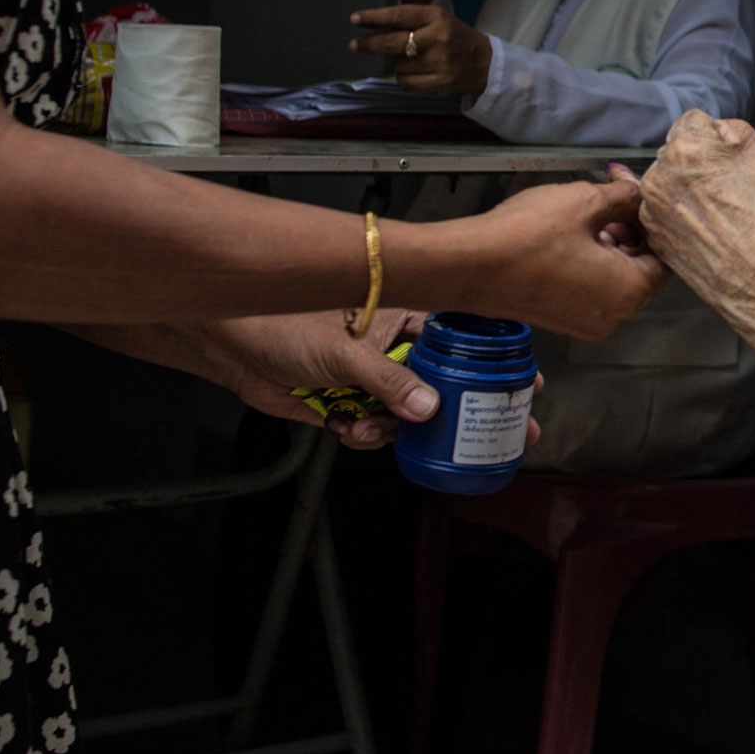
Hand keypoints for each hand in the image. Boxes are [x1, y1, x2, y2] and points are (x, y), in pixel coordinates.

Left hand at [195, 309, 493, 453]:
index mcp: (401, 317)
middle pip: (440, 384)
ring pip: (406, 415)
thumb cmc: (282, 322)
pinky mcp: (346, 405)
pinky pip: (374, 430)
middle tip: (493, 436)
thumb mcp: (344, 350)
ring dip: (395, 430)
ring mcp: (369, 379)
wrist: (230, 346)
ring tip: (371, 429)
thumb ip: (388, 380)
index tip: (523, 384)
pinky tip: (344, 426)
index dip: (490, 364)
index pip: (459, 340)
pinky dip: (364, 436)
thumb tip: (427, 409)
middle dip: (462, 413)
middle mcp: (390, 348)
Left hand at [351, 3, 493, 95]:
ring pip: (399, 65)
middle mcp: (438, 38)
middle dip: (370, 44)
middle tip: (354, 45)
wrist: (483, 62)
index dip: (375, 17)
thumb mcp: (437, 20)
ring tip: (413, 60)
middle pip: (394, 42)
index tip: (355, 19)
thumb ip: (411, 21)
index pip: (400, 16)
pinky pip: (406, 82)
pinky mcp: (440, 82)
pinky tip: (416, 73)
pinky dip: (405, 79)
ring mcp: (440, 62)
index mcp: (436, 17)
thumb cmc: (453, 36)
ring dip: (398, 63)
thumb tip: (372, 27)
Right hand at [460, 175, 671, 337]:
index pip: (666, 258)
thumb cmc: (528, 235)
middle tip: (613, 195)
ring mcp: (587, 323)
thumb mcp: (585, 202)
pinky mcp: (563, 319)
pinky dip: (591, 261)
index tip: (638, 195)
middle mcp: (614, 316)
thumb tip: (640, 193)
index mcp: (629, 292)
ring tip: (591, 211)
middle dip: (632, 228)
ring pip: (616, 278)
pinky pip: (592, 288)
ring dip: (612, 243)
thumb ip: (625, 197)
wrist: (468, 266)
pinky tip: (574, 234)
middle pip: (642, 268)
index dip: (654, 222)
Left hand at [636, 112, 754, 323]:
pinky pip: (662, 212)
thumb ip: (730, 131)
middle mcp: (659, 176)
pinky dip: (678, 216)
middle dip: (695, 164)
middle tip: (725, 189)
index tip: (726, 158)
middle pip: (675, 153)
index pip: (692, 122)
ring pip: (666, 183)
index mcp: (685, 148)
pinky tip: (706, 229)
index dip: (714, 139)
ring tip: (717, 213)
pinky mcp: (653, 236)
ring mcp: (651, 209)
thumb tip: (715, 131)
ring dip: (684, 190)